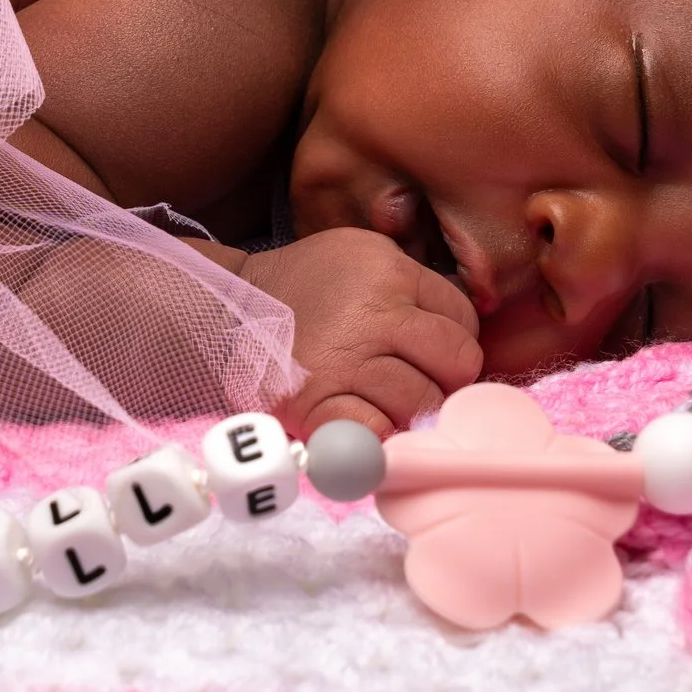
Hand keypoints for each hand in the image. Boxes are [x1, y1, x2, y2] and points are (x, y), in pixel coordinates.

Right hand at [238, 227, 482, 436]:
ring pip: (424, 403)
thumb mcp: (360, 256)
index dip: (450, 339)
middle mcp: (374, 313)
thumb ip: (411, 285)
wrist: (227, 311)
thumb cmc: (302, 287)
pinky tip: (362, 419)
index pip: (463, 318)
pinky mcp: (317, 404)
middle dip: (443, 378)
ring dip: (410, 410)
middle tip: (413, 380)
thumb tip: (461, 336)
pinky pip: (379, 433)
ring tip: (381, 399)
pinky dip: (377, 435)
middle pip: (458, 362)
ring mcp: (346, 362)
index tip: (425, 350)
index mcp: (388, 270)